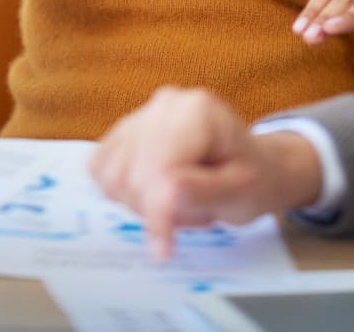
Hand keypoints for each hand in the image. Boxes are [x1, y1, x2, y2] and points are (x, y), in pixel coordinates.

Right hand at [89, 87, 322, 260]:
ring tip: (176, 203)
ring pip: (111, 170)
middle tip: (188, 218)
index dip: (157, 211)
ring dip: (138, 202)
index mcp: (198, 111)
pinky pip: (101, 166)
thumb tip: (165, 196)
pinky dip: (120, 191)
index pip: (159, 164)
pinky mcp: (124, 129)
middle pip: (131, 170)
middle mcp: (165, 104)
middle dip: (151, 208)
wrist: (249, 164)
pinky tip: (153, 192)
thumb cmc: (252, 180)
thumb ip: (205, 193)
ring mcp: (142, 112)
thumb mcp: (243, 195)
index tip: (163, 249)